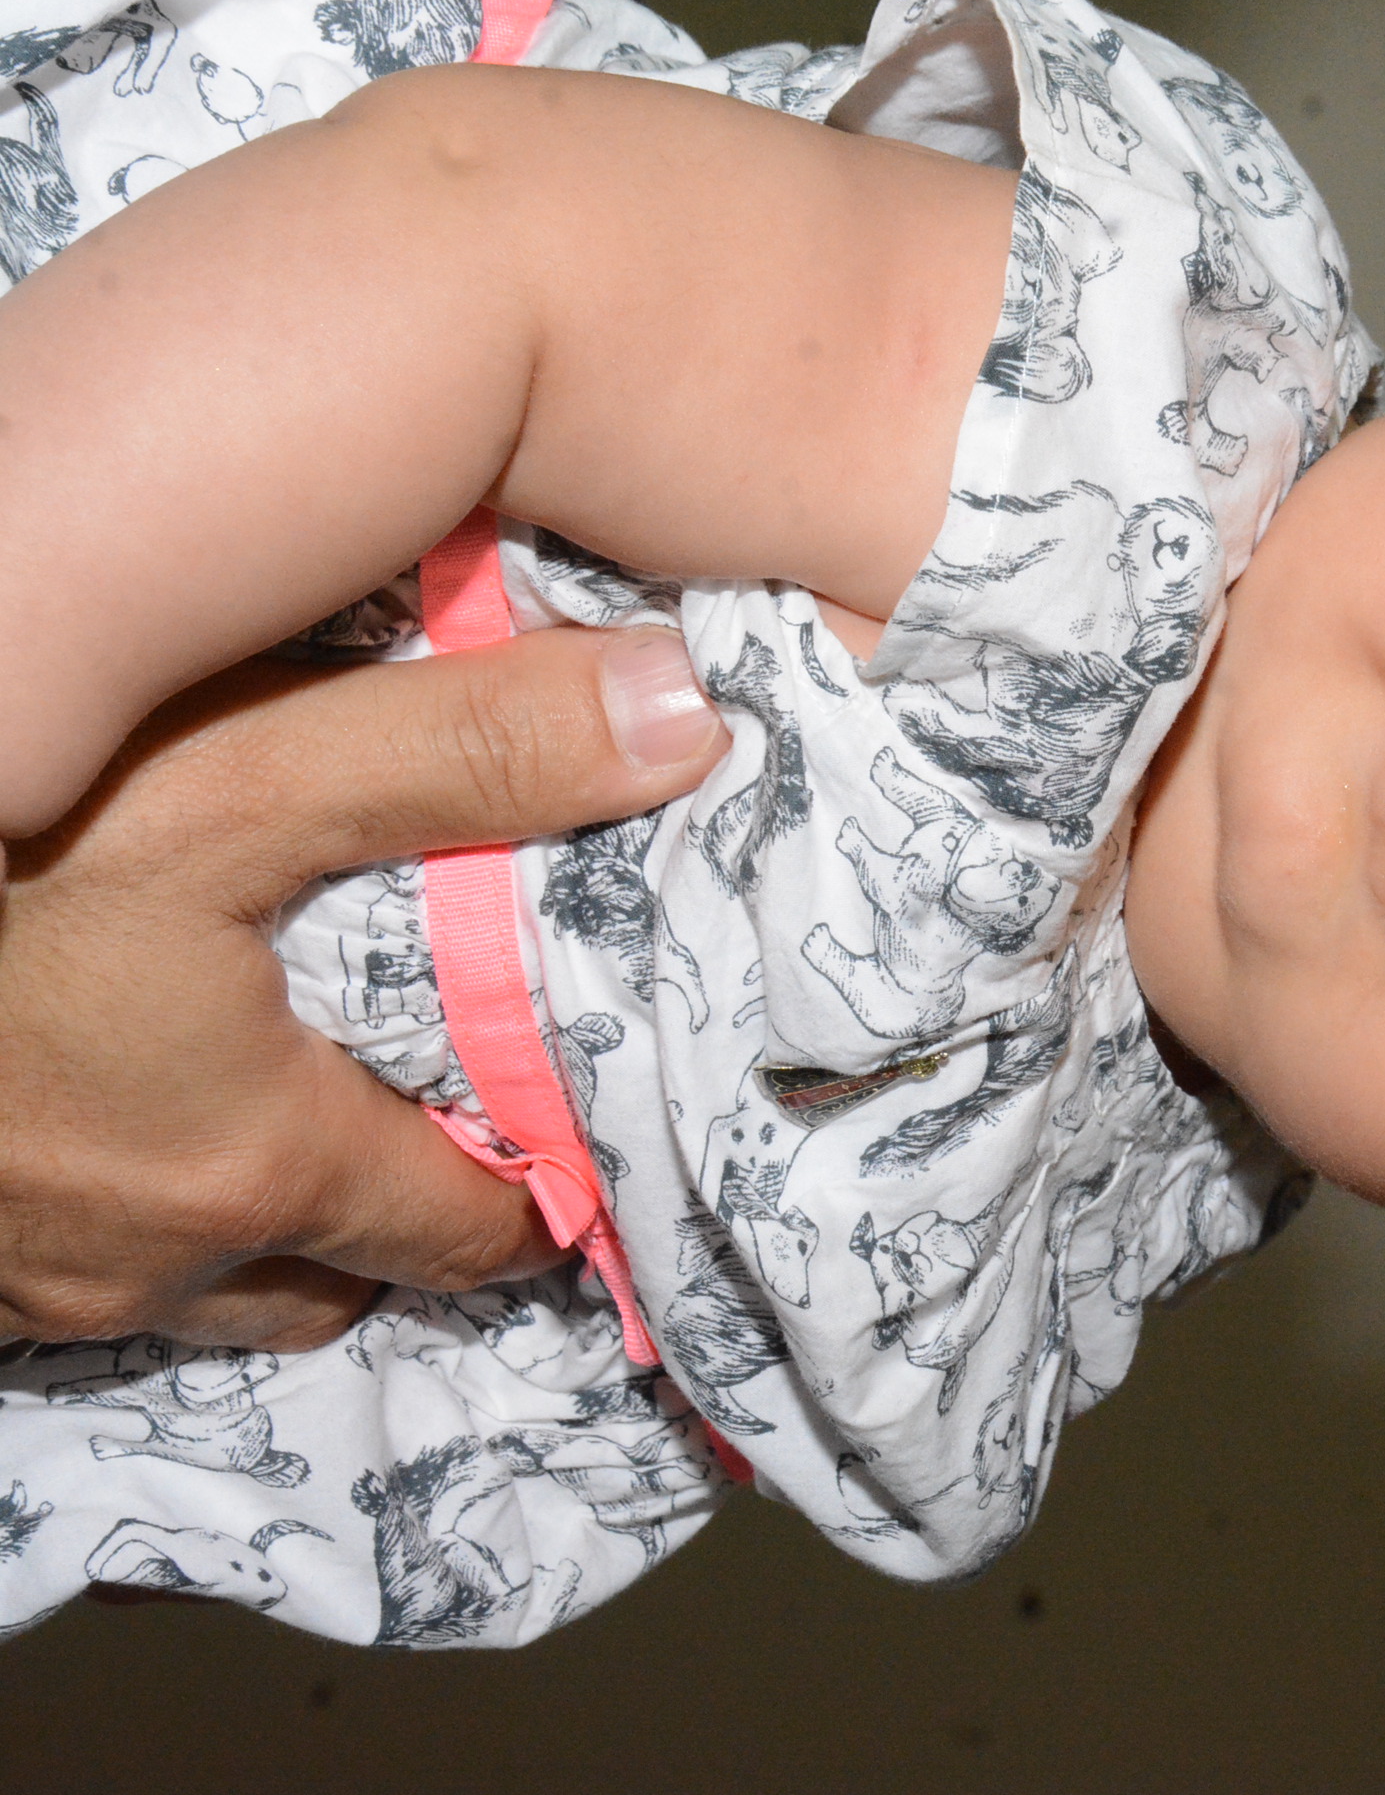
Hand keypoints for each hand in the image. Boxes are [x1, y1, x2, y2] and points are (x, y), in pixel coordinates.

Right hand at [0, 627, 726, 1350]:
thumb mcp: (229, 779)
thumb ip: (461, 756)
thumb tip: (689, 718)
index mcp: (255, 1162)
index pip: (463, 1234)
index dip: (536, 1200)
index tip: (581, 1155)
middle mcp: (138, 1258)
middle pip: (328, 1281)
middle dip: (395, 1224)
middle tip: (441, 1132)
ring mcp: (4, 1278)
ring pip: (183, 1293)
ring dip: (245, 1233)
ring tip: (270, 1124)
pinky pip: (46, 1274)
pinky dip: (100, 1215)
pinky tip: (86, 1111)